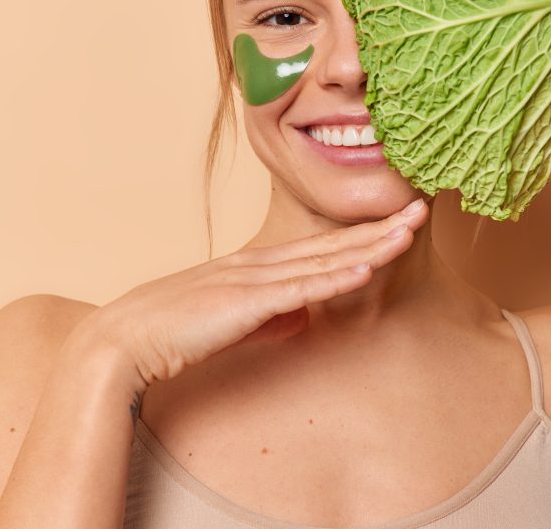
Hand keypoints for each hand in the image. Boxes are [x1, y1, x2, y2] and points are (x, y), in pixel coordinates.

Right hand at [79, 199, 429, 392]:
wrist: (126, 340)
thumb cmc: (175, 332)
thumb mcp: (233, 322)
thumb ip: (271, 317)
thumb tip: (303, 316)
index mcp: (258, 266)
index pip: (323, 247)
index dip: (365, 234)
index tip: (401, 223)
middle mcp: (261, 264)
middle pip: (334, 244)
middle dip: (382, 228)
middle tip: (423, 209)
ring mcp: (254, 279)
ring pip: (326, 261)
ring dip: (371, 246)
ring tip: (409, 231)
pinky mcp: (246, 302)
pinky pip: (301, 290)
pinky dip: (336, 278)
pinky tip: (366, 269)